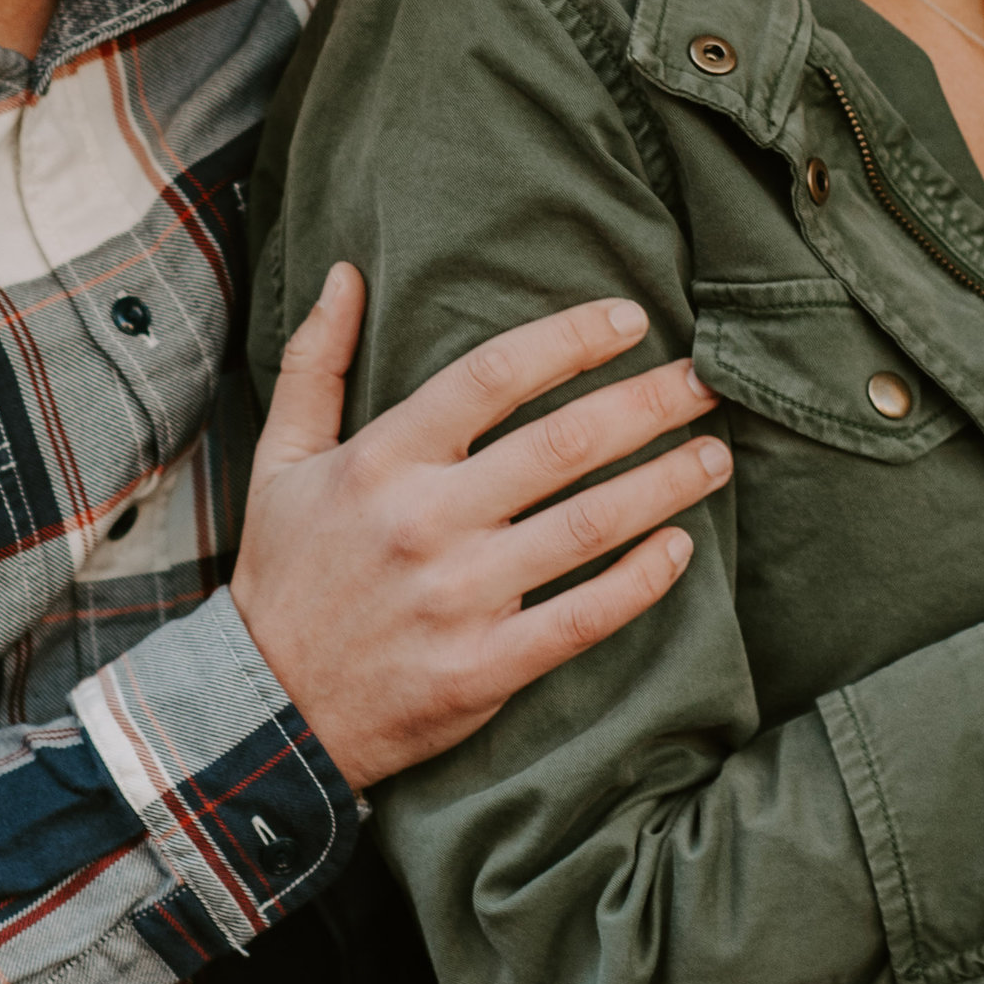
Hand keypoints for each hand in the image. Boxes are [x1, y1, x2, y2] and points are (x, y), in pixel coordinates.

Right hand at [231, 265, 722, 788]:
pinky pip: (583, 617)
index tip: (631, 319)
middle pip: (562, 443)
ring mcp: (458, 598)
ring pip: (589, 525)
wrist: (268, 711)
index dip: (569, 339)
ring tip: (714, 456)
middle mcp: (425, 521)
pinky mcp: (483, 668)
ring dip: (665, 484)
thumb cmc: (284, 574)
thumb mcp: (279, 460)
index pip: (492, 375)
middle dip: (648, 403)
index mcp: (381, 461)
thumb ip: (315, 362)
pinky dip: (641, 580)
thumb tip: (345, 272)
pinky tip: (681, 548)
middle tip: (707, 380)